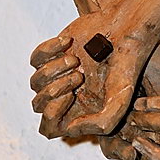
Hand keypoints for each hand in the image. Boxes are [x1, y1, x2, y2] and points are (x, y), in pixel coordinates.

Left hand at [29, 16, 159, 159]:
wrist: (123, 31)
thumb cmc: (124, 67)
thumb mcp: (120, 102)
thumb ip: (101, 124)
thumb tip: (70, 128)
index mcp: (78, 113)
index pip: (49, 128)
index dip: (52, 115)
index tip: (70, 96)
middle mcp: (64, 96)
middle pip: (38, 106)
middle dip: (55, 90)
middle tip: (80, 75)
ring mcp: (55, 75)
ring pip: (35, 83)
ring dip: (54, 70)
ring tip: (76, 60)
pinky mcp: (50, 54)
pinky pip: (35, 59)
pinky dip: (50, 50)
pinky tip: (68, 43)